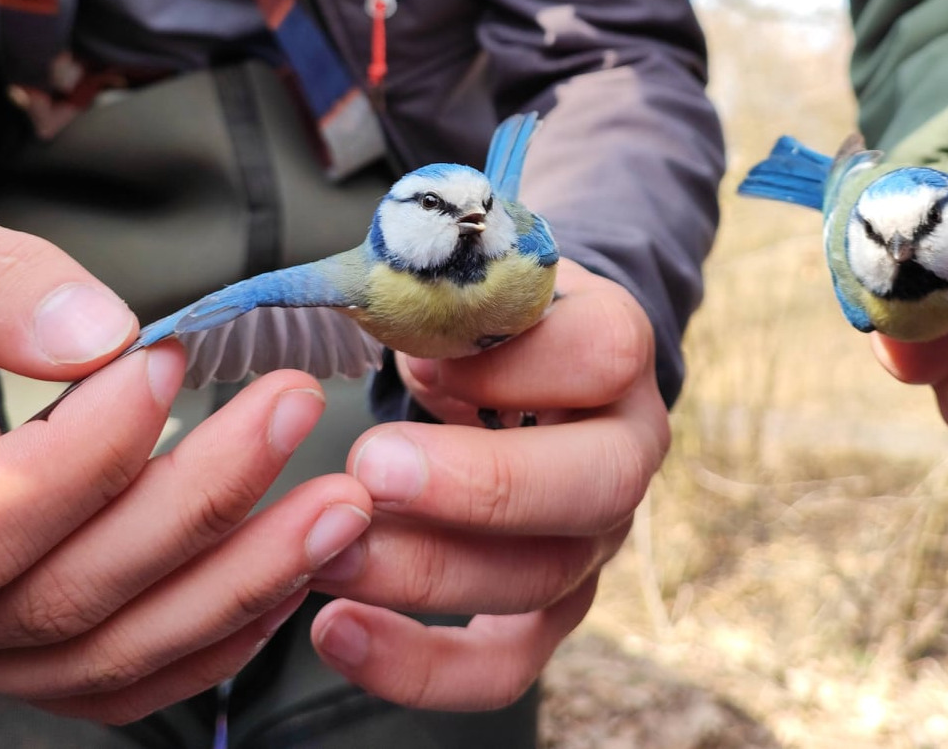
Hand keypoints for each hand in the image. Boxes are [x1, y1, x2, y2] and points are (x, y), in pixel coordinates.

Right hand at [0, 192, 371, 724]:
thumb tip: (99, 334)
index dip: (87, 458)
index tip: (171, 364)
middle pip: (49, 599)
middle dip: (198, 509)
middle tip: (297, 418)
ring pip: (95, 656)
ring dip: (234, 583)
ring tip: (336, 507)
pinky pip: (109, 682)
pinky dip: (210, 635)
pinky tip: (285, 572)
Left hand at [306, 260, 666, 710]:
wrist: (525, 362)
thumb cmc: (480, 317)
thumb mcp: (467, 279)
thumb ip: (437, 293)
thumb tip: (393, 326)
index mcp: (614, 350)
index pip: (601, 355)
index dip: (511, 364)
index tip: (420, 362)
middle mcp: (626, 451)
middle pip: (589, 486)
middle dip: (476, 487)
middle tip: (368, 471)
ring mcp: (595, 539)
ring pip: (540, 581)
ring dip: (424, 573)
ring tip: (321, 557)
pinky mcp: (551, 608)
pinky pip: (505, 665)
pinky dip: (421, 667)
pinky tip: (335, 633)